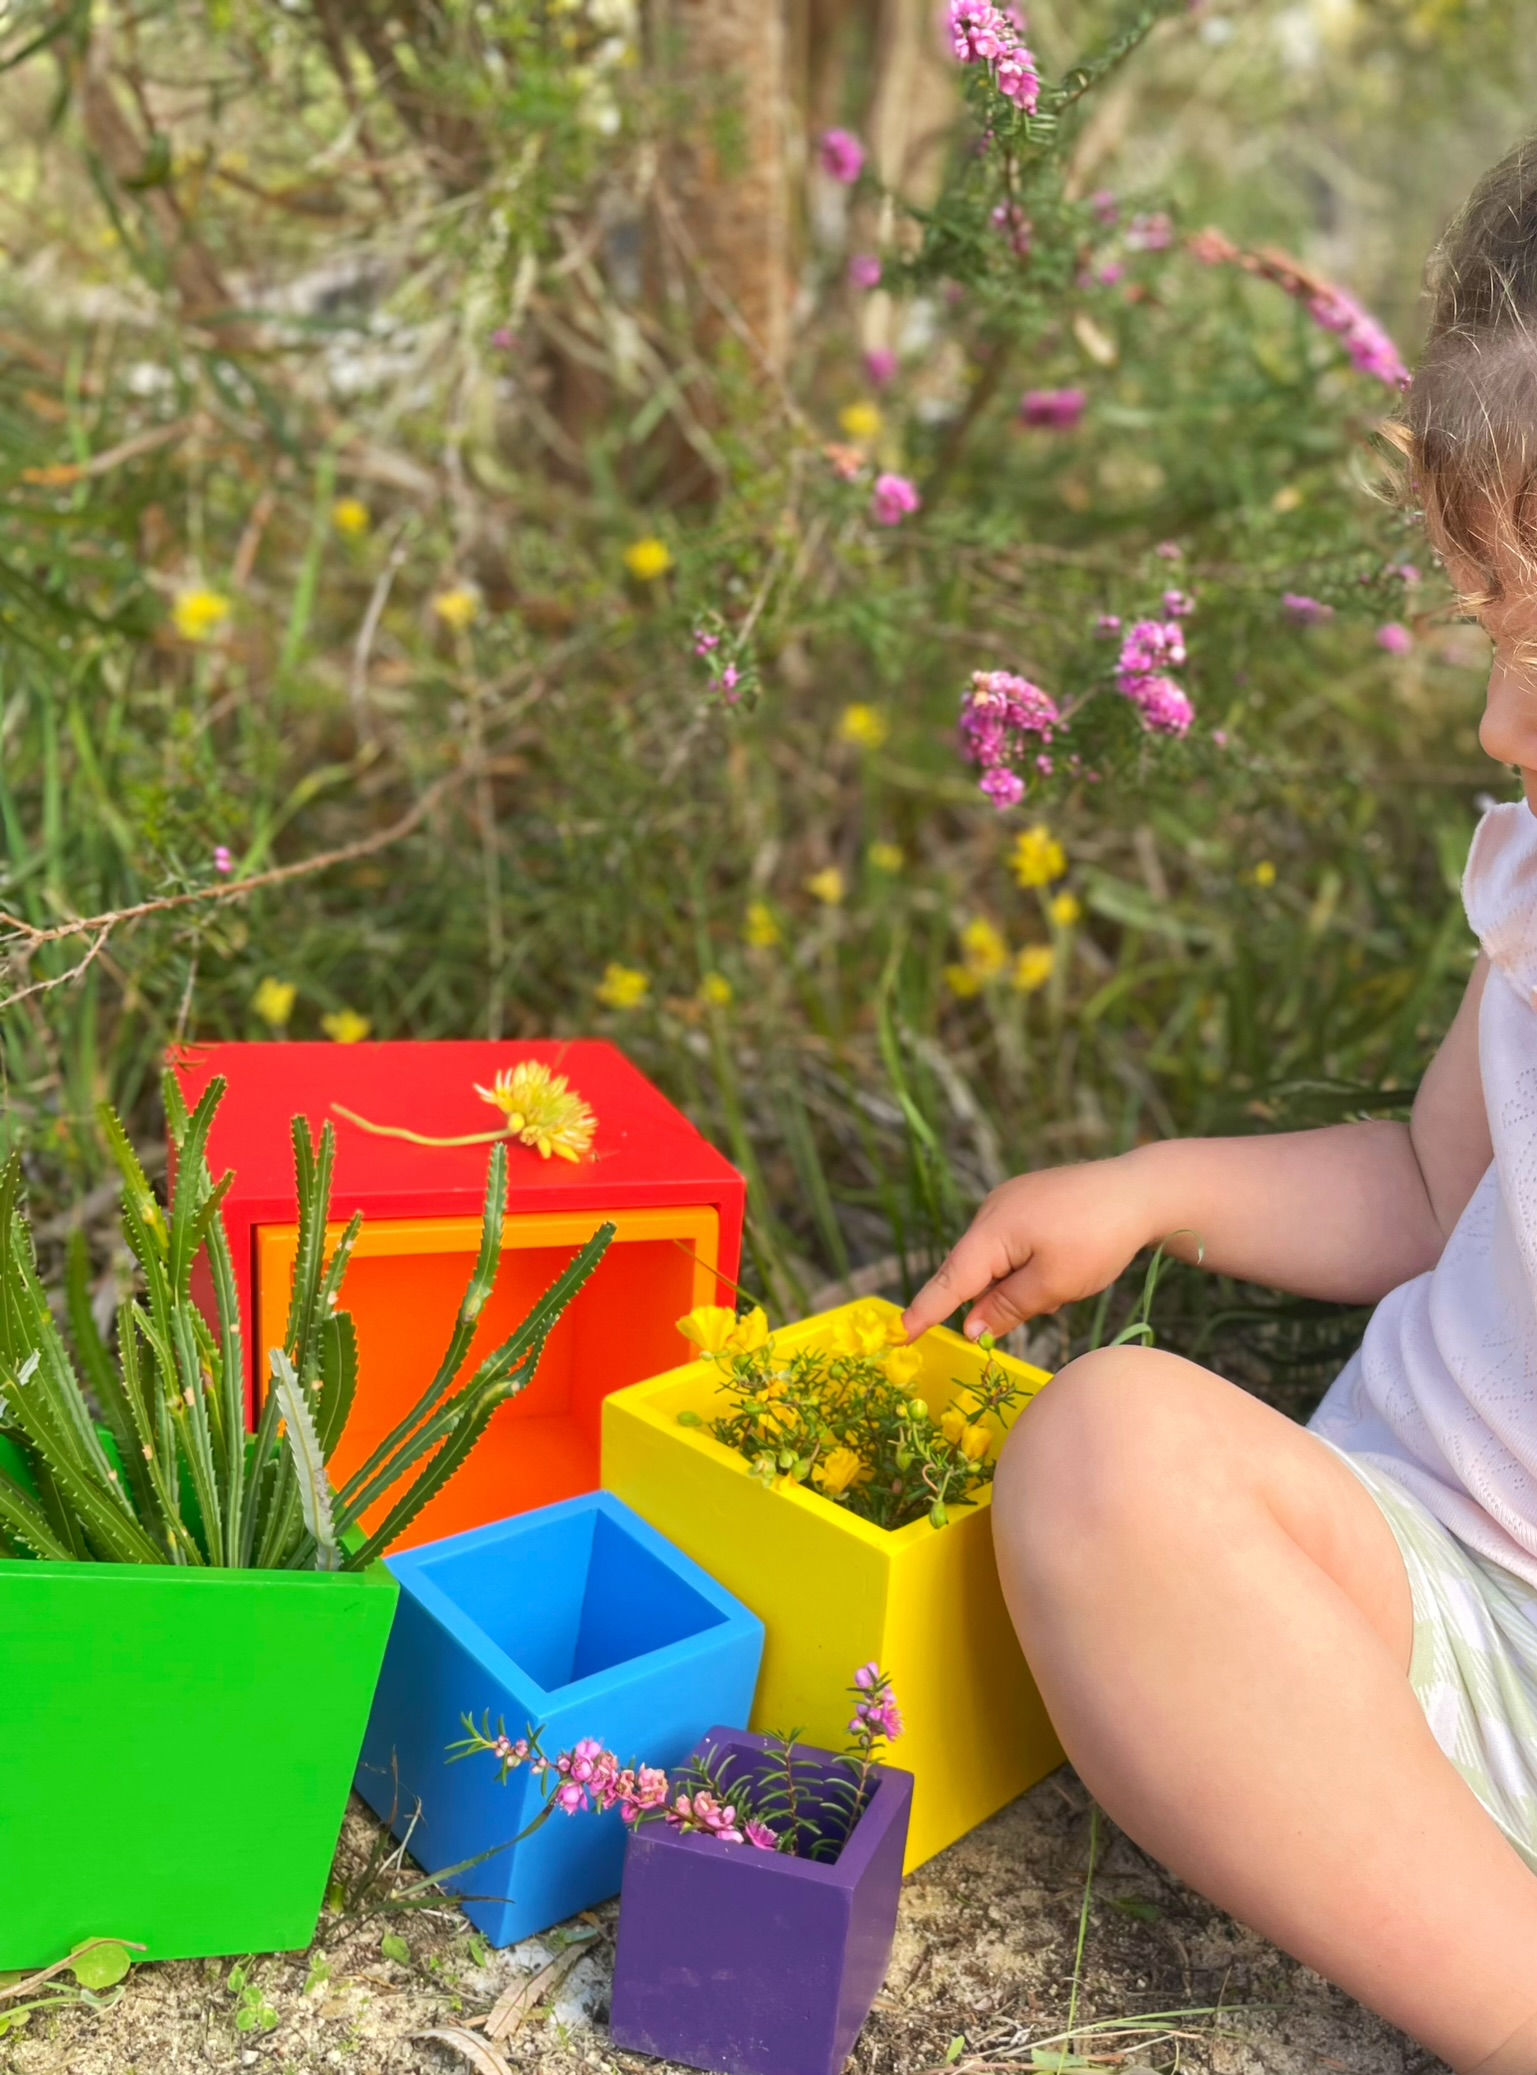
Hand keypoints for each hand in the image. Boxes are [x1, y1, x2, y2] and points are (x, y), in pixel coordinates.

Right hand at [903, 1156, 1155, 1341]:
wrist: (1141, 1190)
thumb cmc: (1099, 1238)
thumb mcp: (1053, 1285)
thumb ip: (1007, 1308)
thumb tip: (971, 1328)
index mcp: (992, 1231)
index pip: (949, 1281)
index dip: (925, 1311)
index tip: (898, 1334)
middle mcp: (991, 1210)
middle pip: (973, 1270)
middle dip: (994, 1298)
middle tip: (1044, 1302)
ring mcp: (1009, 1200)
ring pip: (996, 1258)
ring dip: (1016, 1281)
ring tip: (1066, 1279)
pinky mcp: (1028, 1199)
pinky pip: (1012, 1242)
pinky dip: (1026, 1264)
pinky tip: (1063, 1264)